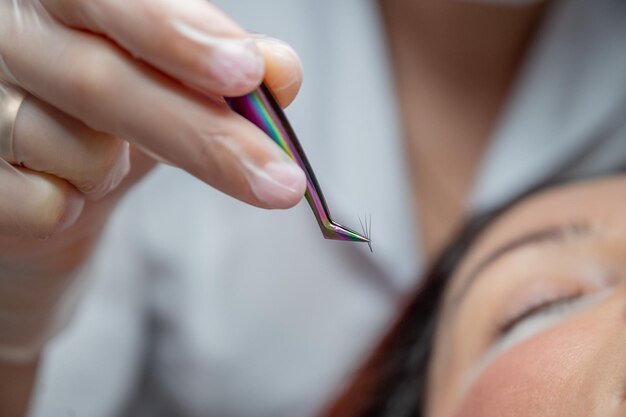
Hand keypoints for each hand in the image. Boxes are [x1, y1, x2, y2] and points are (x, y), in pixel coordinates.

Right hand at [0, 0, 304, 361]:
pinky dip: (76, 209)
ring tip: (98, 163)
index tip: (247, 75)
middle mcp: (3, 37)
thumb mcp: (164, 86)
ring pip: (81, 152)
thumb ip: (216, 73)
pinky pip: (45, 206)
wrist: (30, 191)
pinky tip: (58, 191)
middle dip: (204, 136)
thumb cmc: (102, 122)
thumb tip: (282, 71)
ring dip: (117, 173)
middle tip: (282, 182)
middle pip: (103, 83)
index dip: (177, 34)